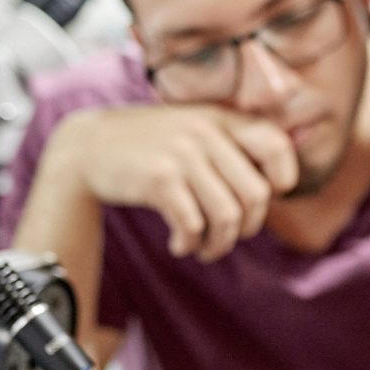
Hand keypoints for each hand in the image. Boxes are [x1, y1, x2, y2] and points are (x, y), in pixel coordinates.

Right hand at [53, 104, 297, 260]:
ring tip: (204, 249)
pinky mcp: (159, 178)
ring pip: (227, 216)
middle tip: (228, 235)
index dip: (282, 178)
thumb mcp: (193, 131)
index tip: (265, 197)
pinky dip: (190, 244)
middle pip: (256, 195)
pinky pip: (193, 225)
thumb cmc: (150, 146)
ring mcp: (183, 155)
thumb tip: (273, 191)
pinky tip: (180, 245)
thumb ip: (230, 148)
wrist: (88, 146)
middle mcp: (206, 133)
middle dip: (248, 227)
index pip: (277, 144)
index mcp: (221, 120)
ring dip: (219, 244)